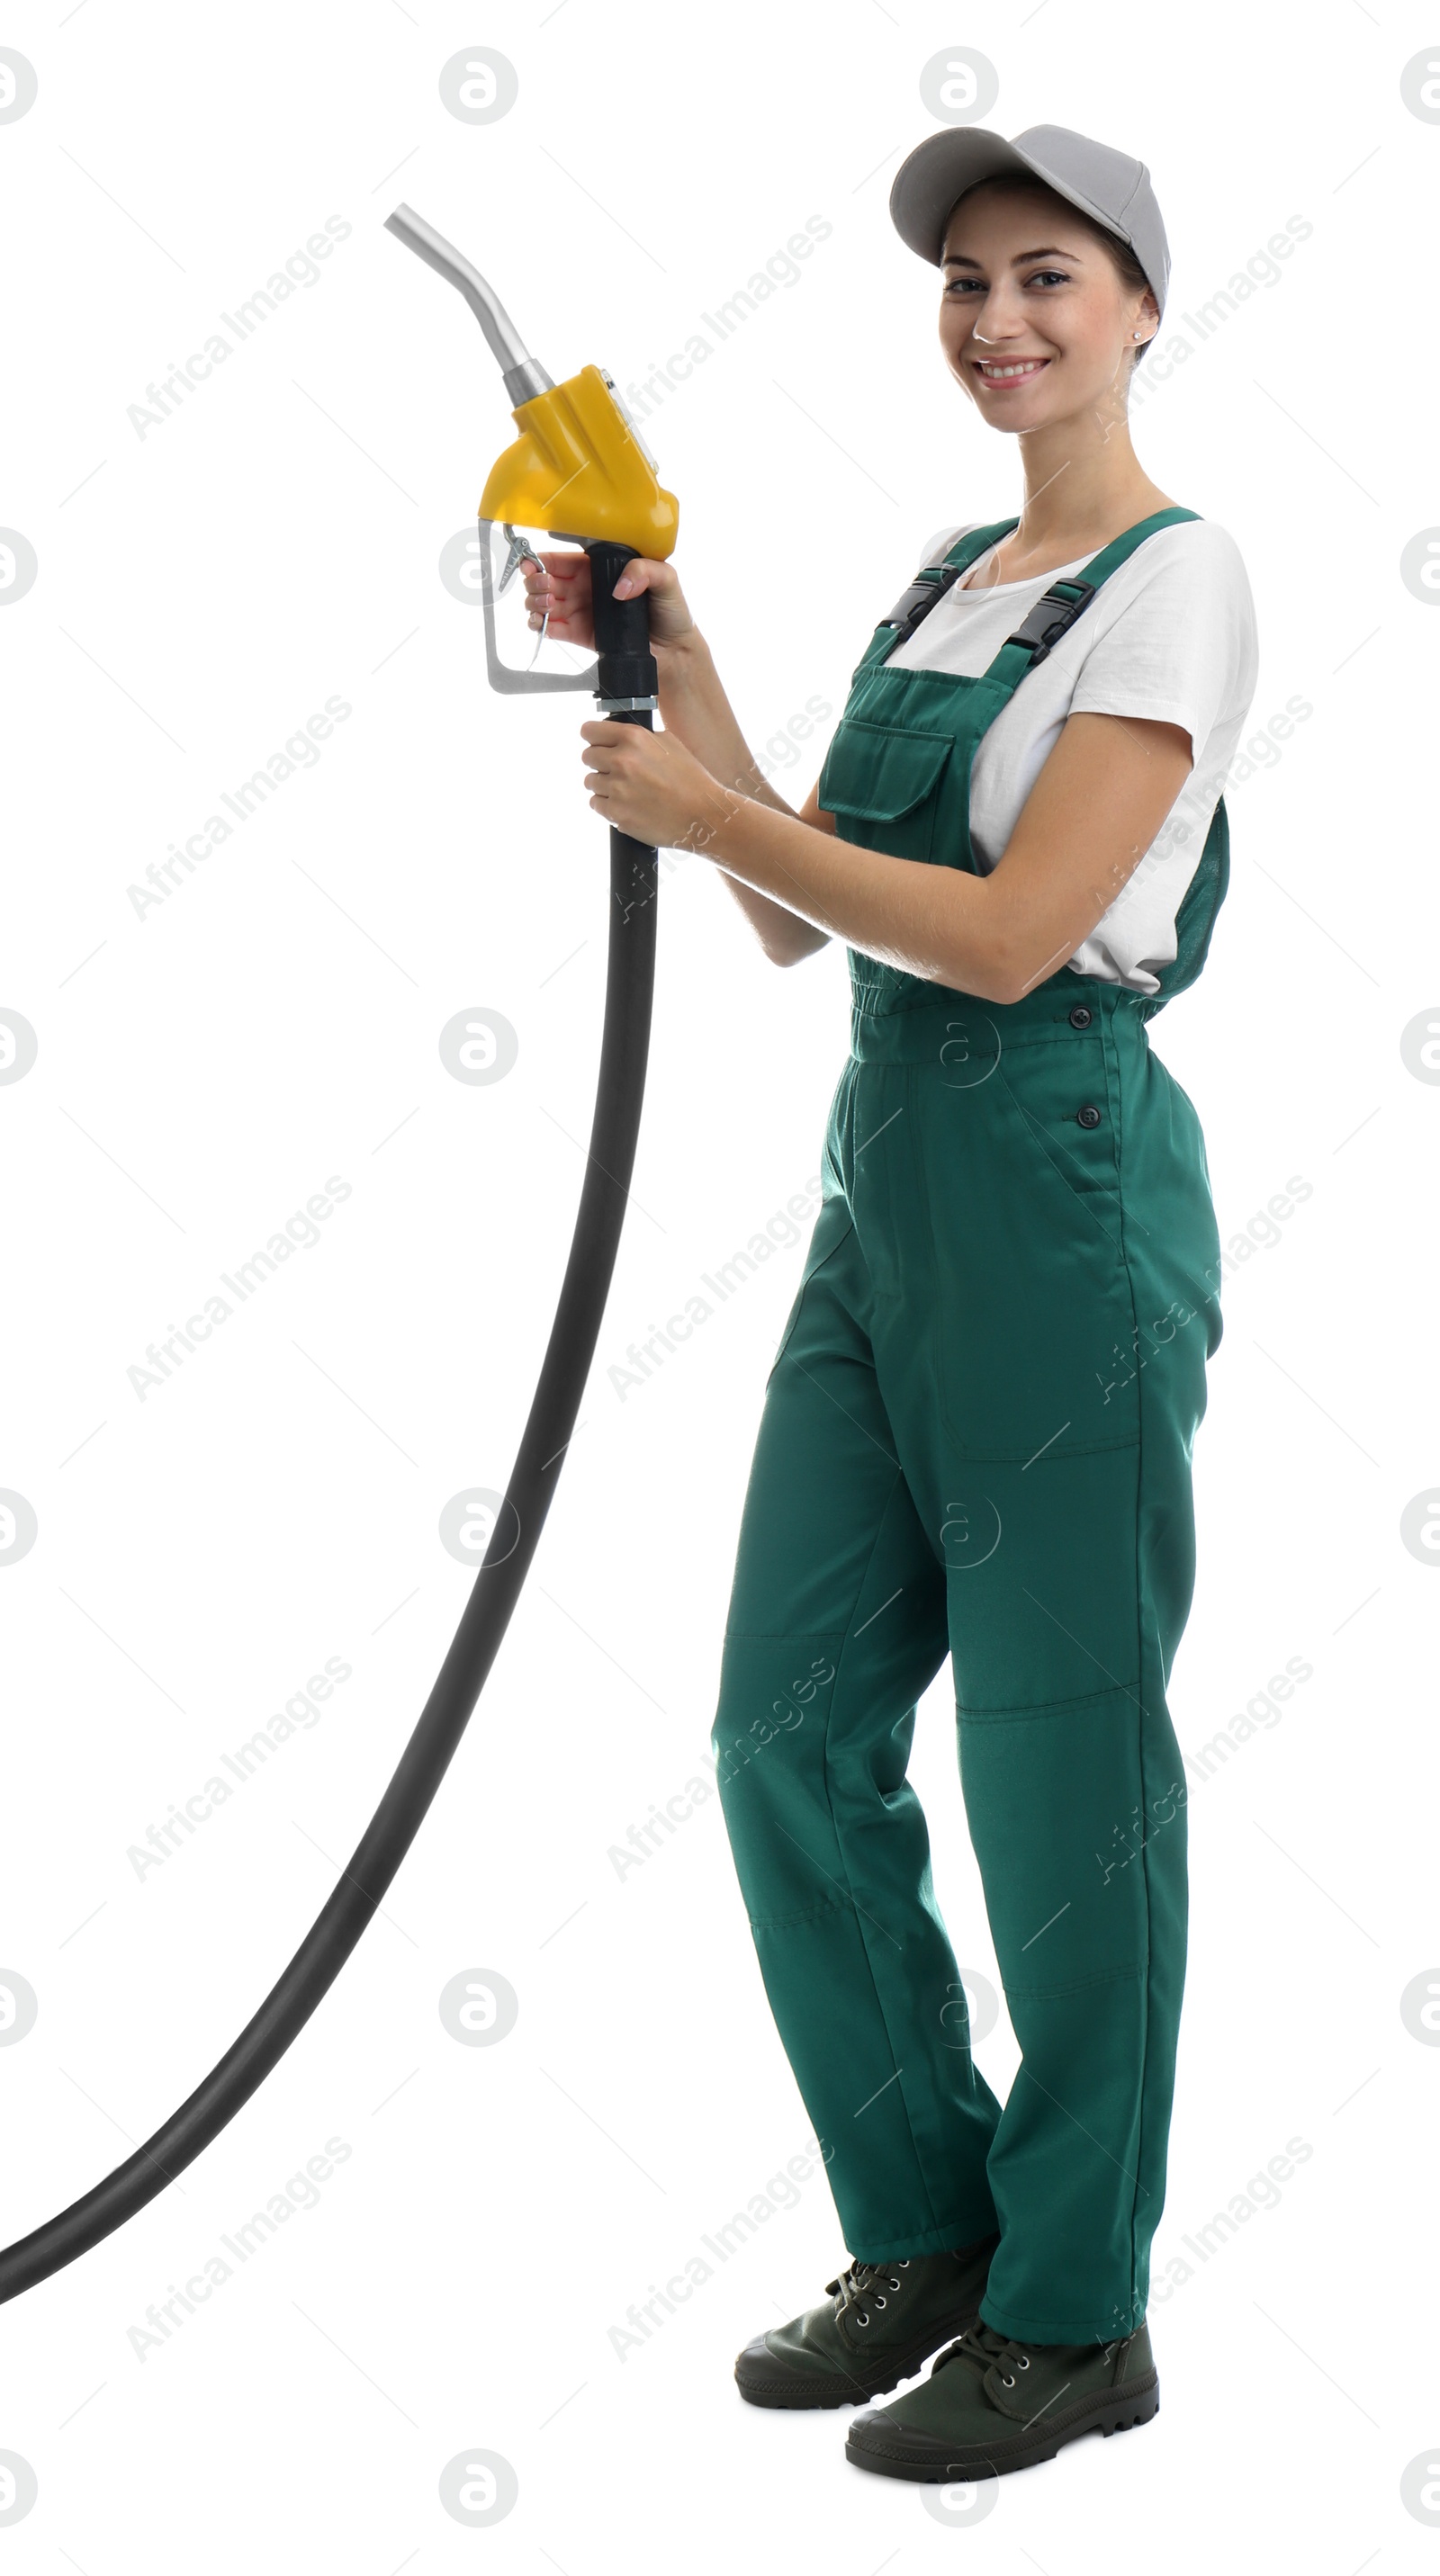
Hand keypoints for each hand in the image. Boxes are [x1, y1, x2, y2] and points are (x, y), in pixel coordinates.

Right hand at [521, 550, 697, 657]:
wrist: (674, 650)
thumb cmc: (671, 612)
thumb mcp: (666, 579)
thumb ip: (645, 571)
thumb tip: (620, 586)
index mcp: (600, 569)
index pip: (563, 560)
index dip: (543, 560)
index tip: (533, 563)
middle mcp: (586, 589)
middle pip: (547, 580)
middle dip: (536, 581)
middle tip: (545, 587)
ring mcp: (581, 612)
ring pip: (544, 603)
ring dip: (535, 603)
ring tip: (547, 605)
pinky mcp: (580, 636)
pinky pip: (553, 629)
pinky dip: (541, 626)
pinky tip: (542, 623)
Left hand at [579, 720, 733, 852]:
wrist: (702, 816)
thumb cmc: (691, 781)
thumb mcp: (670, 744)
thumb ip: (640, 737)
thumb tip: (618, 737)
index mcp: (634, 738)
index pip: (589, 731)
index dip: (592, 737)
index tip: (596, 743)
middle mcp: (622, 761)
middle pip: (587, 757)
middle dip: (599, 763)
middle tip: (616, 770)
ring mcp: (617, 789)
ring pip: (590, 782)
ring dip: (603, 785)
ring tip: (626, 790)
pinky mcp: (616, 814)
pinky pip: (596, 804)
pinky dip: (607, 805)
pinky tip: (626, 804)